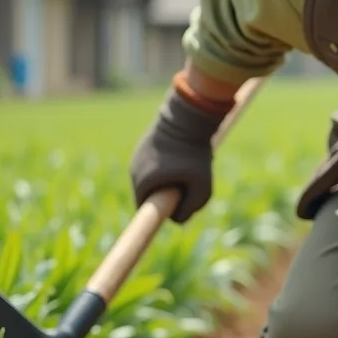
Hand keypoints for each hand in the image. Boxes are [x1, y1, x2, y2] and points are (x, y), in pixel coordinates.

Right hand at [129, 87, 226, 222]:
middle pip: (151, 194)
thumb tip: (178, 219)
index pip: (144, 211)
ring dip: (168, 178)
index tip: (163, 220)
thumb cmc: (195, 154)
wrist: (188, 117)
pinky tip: (180, 154)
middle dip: (168, 194)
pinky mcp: (144, 146)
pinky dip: (166, 165)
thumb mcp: (201, 187)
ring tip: (185, 165)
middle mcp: (135, 171)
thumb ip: (191, 208)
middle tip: (188, 184)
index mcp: (144, 183)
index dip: (155, 217)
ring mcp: (137, 156)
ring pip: (153, 178)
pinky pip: (154, 164)